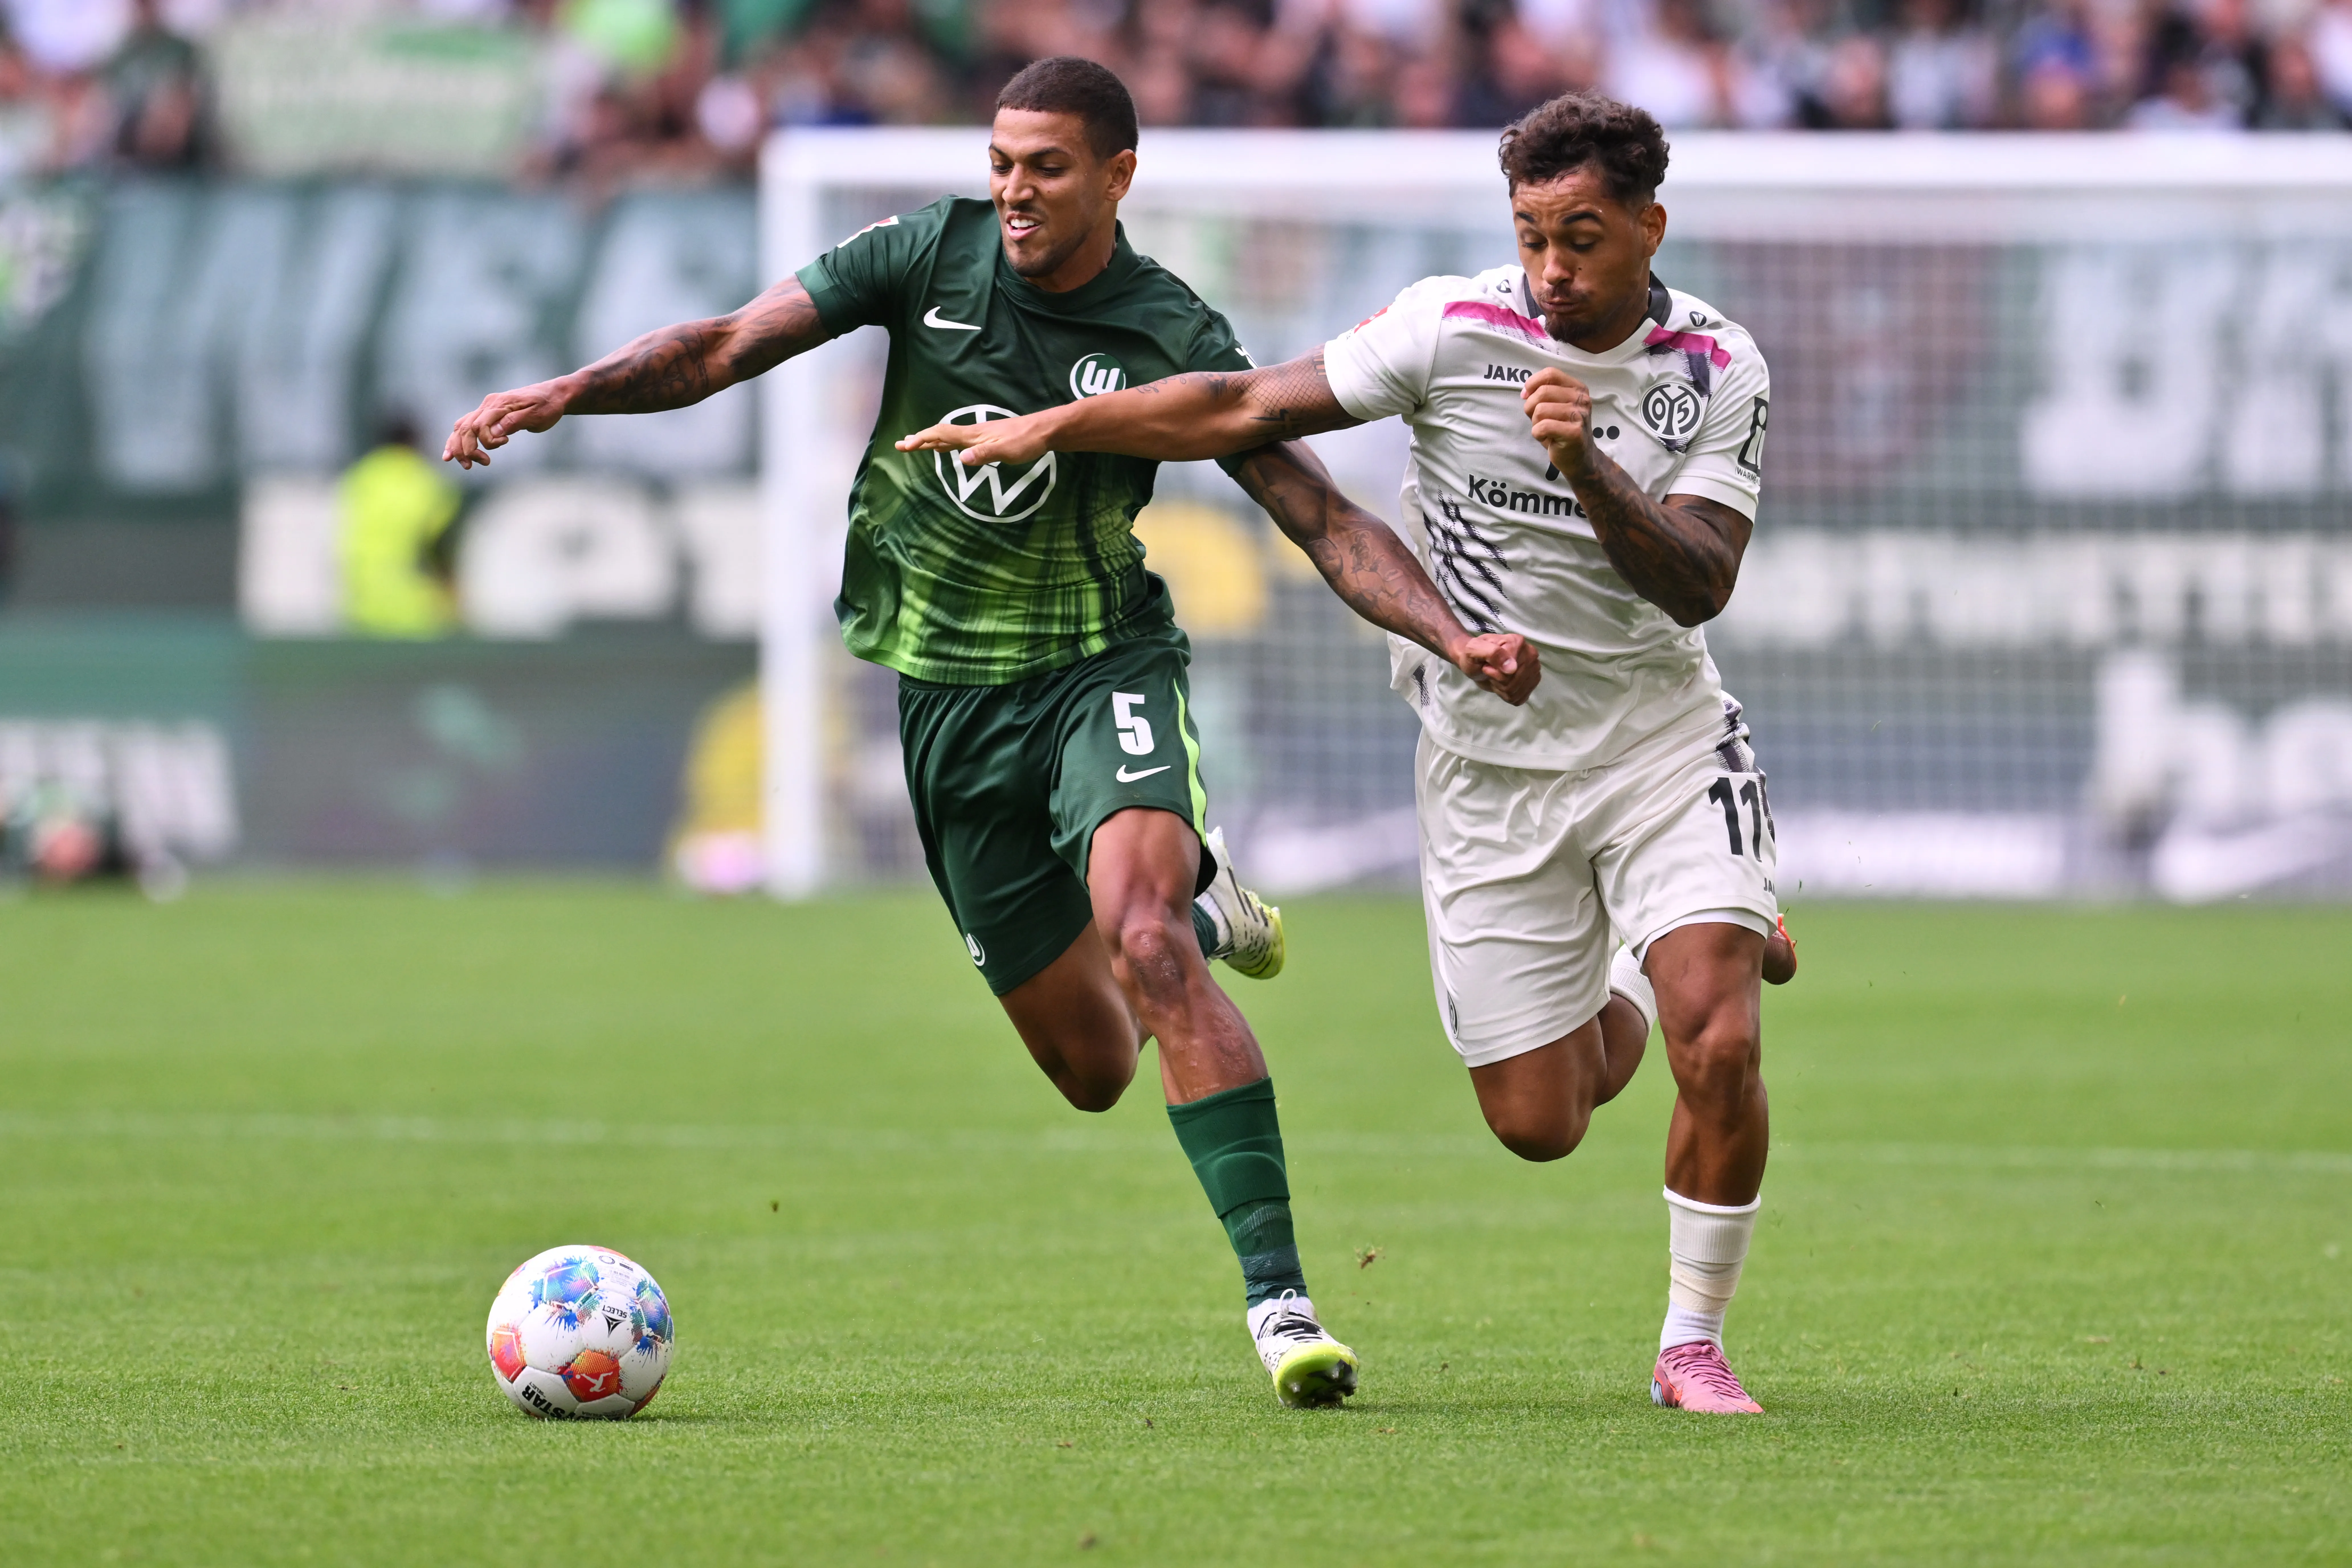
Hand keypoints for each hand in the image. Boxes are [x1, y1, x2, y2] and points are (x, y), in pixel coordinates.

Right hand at [444, 379, 572, 468]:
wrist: (552, 394)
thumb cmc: (548, 406)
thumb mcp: (537, 415)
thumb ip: (515, 422)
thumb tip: (494, 433)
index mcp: (500, 404)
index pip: (480, 425)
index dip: (487, 440)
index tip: (505, 443)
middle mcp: (489, 404)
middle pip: (466, 427)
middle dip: (467, 449)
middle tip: (477, 464)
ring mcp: (486, 407)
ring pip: (462, 427)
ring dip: (458, 447)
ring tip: (466, 465)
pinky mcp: (487, 413)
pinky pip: (466, 425)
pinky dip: (457, 439)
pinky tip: (450, 453)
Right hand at [895, 409, 1055, 467]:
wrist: (1043, 430)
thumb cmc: (1026, 441)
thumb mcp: (1006, 450)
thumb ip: (984, 454)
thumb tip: (962, 458)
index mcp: (973, 436)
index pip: (941, 434)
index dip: (922, 439)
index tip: (905, 446)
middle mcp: (973, 433)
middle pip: (940, 434)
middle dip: (919, 440)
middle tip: (900, 445)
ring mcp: (979, 435)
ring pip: (948, 437)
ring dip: (930, 441)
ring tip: (915, 445)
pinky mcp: (987, 439)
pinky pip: (959, 441)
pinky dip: (946, 444)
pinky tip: (944, 448)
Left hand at [1450, 631, 1540, 704]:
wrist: (1476, 662)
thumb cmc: (1474, 654)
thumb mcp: (1474, 649)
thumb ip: (1492, 654)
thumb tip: (1512, 669)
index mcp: (1518, 642)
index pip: (1512, 670)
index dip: (1496, 673)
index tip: (1486, 667)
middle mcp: (1531, 654)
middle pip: (1515, 682)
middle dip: (1498, 682)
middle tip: (1490, 673)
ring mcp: (1533, 669)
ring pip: (1518, 691)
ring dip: (1502, 689)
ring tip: (1495, 678)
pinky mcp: (1531, 682)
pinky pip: (1520, 698)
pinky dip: (1508, 696)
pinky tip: (1502, 686)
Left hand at [1521, 367, 1594, 481]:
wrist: (1579, 458)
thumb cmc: (1562, 430)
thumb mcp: (1555, 407)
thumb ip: (1543, 394)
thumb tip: (1525, 392)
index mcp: (1578, 388)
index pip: (1550, 374)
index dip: (1532, 383)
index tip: (1526, 396)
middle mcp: (1582, 399)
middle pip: (1542, 392)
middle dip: (1531, 407)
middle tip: (1537, 420)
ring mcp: (1579, 415)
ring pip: (1540, 410)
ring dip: (1535, 423)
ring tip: (1546, 430)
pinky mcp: (1574, 432)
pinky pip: (1542, 427)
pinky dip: (1538, 434)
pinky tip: (1548, 438)